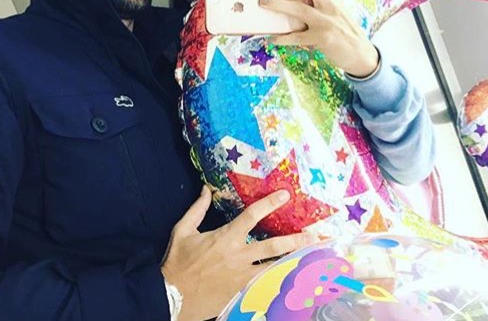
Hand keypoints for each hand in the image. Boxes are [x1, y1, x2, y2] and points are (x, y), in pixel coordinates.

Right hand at [161, 187, 313, 320]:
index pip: (252, 216)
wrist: (171, 297)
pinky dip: (280, 282)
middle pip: (274, 246)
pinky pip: (265, 286)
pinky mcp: (241, 293)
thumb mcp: (182, 231)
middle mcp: (238, 256)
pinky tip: (295, 280)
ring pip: (274, 268)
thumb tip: (206, 190)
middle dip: (296, 240)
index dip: (270, 204)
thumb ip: (197, 209)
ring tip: (312, 258)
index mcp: (226, 238)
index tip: (285, 195)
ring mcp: (242, 277)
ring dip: (294, 262)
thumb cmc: (176, 263)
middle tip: (315, 234)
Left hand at [260, 0, 379, 77]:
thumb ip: (322, 3)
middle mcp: (332, 6)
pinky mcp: (323, 38)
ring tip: (263, 3)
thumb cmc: (345, 32)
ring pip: (299, 8)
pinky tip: (273, 38)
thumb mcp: (338, 12)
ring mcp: (327, 22)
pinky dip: (283, 37)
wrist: (362, 55)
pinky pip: (297, 36)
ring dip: (278, 4)